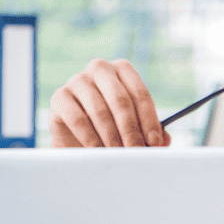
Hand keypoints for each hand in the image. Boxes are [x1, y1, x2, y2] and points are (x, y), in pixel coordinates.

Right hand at [49, 58, 170, 147]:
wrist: (78, 138)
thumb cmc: (112, 129)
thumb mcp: (134, 128)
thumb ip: (151, 132)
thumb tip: (164, 139)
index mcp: (122, 69)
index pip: (140, 93)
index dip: (149, 121)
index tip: (154, 143)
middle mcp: (100, 68)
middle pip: (120, 100)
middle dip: (131, 130)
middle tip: (136, 152)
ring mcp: (77, 80)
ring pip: (99, 110)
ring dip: (111, 137)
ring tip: (118, 155)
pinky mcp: (59, 97)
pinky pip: (78, 118)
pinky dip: (91, 138)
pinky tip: (98, 152)